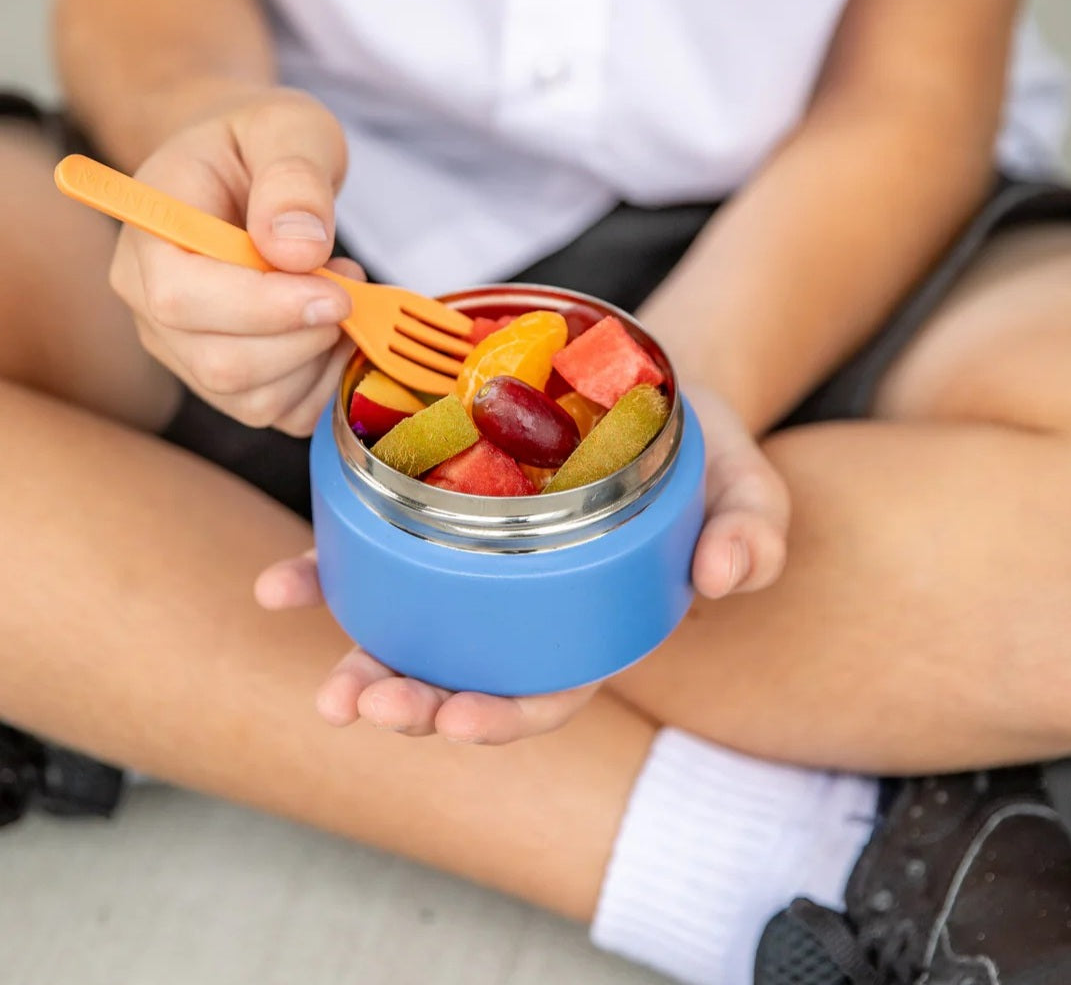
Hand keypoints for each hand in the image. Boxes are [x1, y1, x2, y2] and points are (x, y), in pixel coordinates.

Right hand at [109, 87, 361, 435]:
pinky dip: (325, 382)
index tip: (335, 290)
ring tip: (339, 293)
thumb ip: (294, 179)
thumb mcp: (287, 129)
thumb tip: (298, 248)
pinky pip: (283, 412)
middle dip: (305, 338)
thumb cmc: (259, 145)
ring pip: (255, 399)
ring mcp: (189, 354)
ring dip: (319, 357)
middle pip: (221, 365)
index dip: (264, 307)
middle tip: (346, 283)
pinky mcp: (232, 384)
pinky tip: (334, 330)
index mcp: (149, 240)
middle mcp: (153, 310)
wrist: (248, 171)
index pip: (181, 301)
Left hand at [255, 386, 785, 742]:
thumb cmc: (694, 449)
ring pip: (411, 628)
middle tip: (361, 703)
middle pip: (465, 674)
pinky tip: (282, 585)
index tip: (461, 719)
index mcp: (592, 621)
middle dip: (409, 700)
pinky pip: (377, 553)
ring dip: (357, 654)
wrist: (644, 386)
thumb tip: (729, 576)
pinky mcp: (438, 514)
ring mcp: (477, 567)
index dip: (507, 716)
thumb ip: (752, 531)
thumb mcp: (742, 483)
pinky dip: (327, 574)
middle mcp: (525, 607)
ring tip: (316, 668)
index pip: (550, 690)